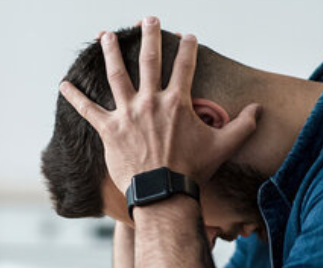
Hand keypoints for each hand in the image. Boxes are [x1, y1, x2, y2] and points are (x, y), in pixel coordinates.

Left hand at [60, 17, 261, 192]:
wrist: (163, 192)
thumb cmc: (192, 171)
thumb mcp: (223, 146)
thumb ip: (243, 125)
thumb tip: (259, 109)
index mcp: (177, 102)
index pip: (185, 65)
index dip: (189, 48)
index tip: (189, 36)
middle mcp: (150, 102)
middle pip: (150, 61)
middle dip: (150, 37)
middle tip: (148, 20)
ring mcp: (127, 114)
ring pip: (116, 75)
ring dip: (111, 53)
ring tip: (105, 35)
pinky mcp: (108, 130)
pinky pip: (87, 110)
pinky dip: (75, 96)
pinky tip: (63, 84)